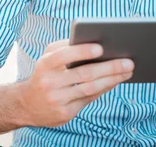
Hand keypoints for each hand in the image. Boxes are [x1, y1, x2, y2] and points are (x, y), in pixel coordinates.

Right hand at [17, 39, 133, 127]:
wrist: (26, 104)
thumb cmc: (44, 73)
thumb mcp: (47, 58)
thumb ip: (65, 48)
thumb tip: (94, 42)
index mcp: (44, 64)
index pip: (63, 56)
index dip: (82, 52)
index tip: (101, 48)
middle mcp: (49, 83)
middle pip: (84, 74)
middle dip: (109, 67)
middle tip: (129, 62)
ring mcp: (57, 100)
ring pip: (90, 88)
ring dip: (112, 79)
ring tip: (128, 71)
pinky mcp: (64, 113)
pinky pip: (89, 99)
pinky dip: (105, 89)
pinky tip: (116, 81)